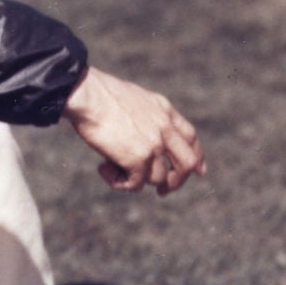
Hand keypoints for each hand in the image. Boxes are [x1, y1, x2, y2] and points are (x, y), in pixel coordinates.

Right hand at [61, 67, 206, 195]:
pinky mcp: (137, 159)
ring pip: (158, 178)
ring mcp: (153, 144)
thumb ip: (144, 115)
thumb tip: (139, 136)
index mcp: (164, 110)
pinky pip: (135, 184)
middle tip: (162, 191)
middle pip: (187, 164)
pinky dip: (119, 182)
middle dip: (177, 181)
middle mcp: (164, 128)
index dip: (196, 157)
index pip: (190, 137)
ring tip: (110, 167)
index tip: (197, 171)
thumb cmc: (99, 93)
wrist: (87, 94)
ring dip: (135, 179)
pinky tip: (103, 168)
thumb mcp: (133, 98)